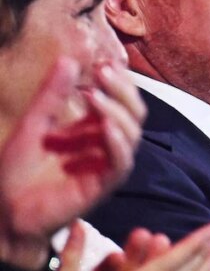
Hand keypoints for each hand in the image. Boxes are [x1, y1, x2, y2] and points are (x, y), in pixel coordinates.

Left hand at [0, 58, 144, 269]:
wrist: (3, 210)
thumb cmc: (16, 172)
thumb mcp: (33, 123)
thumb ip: (51, 95)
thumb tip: (69, 60)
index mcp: (92, 129)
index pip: (121, 100)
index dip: (118, 81)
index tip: (102, 62)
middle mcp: (104, 145)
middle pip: (135, 113)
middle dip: (122, 90)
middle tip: (103, 70)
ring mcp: (105, 165)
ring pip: (131, 134)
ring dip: (116, 111)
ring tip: (93, 96)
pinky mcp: (102, 186)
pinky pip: (121, 163)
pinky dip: (117, 143)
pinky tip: (105, 127)